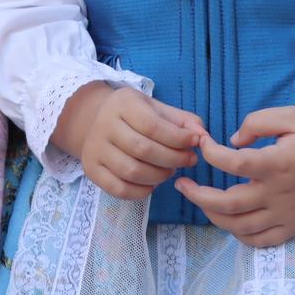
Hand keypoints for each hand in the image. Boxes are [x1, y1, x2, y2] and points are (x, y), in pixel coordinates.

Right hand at [60, 83, 204, 200]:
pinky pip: (119, 189)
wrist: (96, 120)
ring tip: (170, 170)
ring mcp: (95, 149)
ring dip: (160, 176)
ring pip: (132, 171)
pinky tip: (153, 182)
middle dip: (173, 158)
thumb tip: (203, 135)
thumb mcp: (158, 109)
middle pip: (143, 149)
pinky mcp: (91, 170)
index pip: (153, 126)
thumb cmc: (135, 115)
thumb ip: (183, 120)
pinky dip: (142, 191)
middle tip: (189, 160)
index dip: (178, 138)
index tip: (195, 142)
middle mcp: (104, 125)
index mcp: (123, 104)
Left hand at [175, 107, 294, 247]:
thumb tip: (231, 142)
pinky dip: (239, 234)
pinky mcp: (294, 226)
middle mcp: (279, 193)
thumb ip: (256, 122)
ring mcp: (286, 214)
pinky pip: (260, 241)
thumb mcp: (290, 115)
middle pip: (228, 204)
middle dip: (197, 195)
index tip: (201, 143)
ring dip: (212, 215)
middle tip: (181, 183)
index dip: (210, 153)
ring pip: (239, 226)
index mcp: (277, 163)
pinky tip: (228, 220)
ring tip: (199, 200)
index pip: (232, 163)